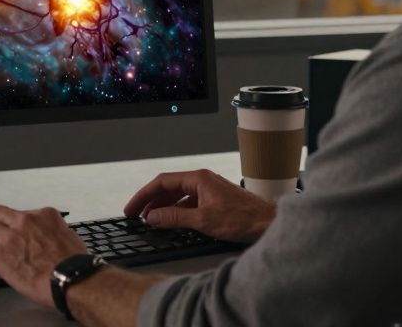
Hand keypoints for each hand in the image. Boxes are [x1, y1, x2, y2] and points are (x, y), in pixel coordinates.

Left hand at [0, 205, 87, 309]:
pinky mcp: (0, 254)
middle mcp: (26, 221)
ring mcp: (11, 236)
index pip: (22, 212)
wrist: (74, 280)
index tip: (12, 232)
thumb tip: (51, 239)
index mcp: (45, 216)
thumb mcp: (71, 238)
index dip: (14, 224)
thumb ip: (56, 234)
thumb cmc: (76, 266)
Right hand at [123, 169, 275, 242]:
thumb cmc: (242, 219)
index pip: (162, 182)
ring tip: (151, 220)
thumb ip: (174, 218)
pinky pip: (189, 203)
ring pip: (178, 196)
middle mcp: (202, 181)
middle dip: (151, 201)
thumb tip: (152, 217)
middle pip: (168, 187)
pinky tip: (172, 222)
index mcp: (198, 179)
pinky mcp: (214, 201)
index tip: (132, 208)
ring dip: (163, 207)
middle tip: (136, 215)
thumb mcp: (203, 220)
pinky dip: (177, 211)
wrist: (268, 223)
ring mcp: (209, 190)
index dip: (143, 195)